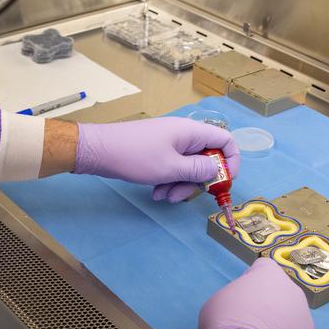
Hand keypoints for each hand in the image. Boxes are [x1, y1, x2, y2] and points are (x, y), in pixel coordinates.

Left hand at [73, 117, 239, 201]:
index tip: (224, 181)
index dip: (231, 161)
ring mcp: (170, 143)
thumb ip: (198, 170)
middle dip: (196, 181)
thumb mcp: (171, 168)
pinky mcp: (158, 152)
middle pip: (206, 159)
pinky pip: (173, 168)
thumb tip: (217, 170)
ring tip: (162, 196)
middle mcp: (184, 135)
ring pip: (188, 168)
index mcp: (192, 132)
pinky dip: (167, 181)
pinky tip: (155, 192)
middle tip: (181, 195)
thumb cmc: (135, 156)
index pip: (226, 140)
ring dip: (179, 185)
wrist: (98, 150)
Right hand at [199, 258, 313, 328]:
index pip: (263, 267)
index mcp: (270, 274)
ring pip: (291, 316)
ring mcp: (304, 317)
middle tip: (251, 317)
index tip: (246, 292)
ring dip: (279, 324)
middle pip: (281, 292)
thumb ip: (231, 296)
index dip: (253, 280)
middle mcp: (293, 291)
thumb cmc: (229, 324)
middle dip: (268, 303)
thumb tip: (234, 308)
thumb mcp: (216, 301)